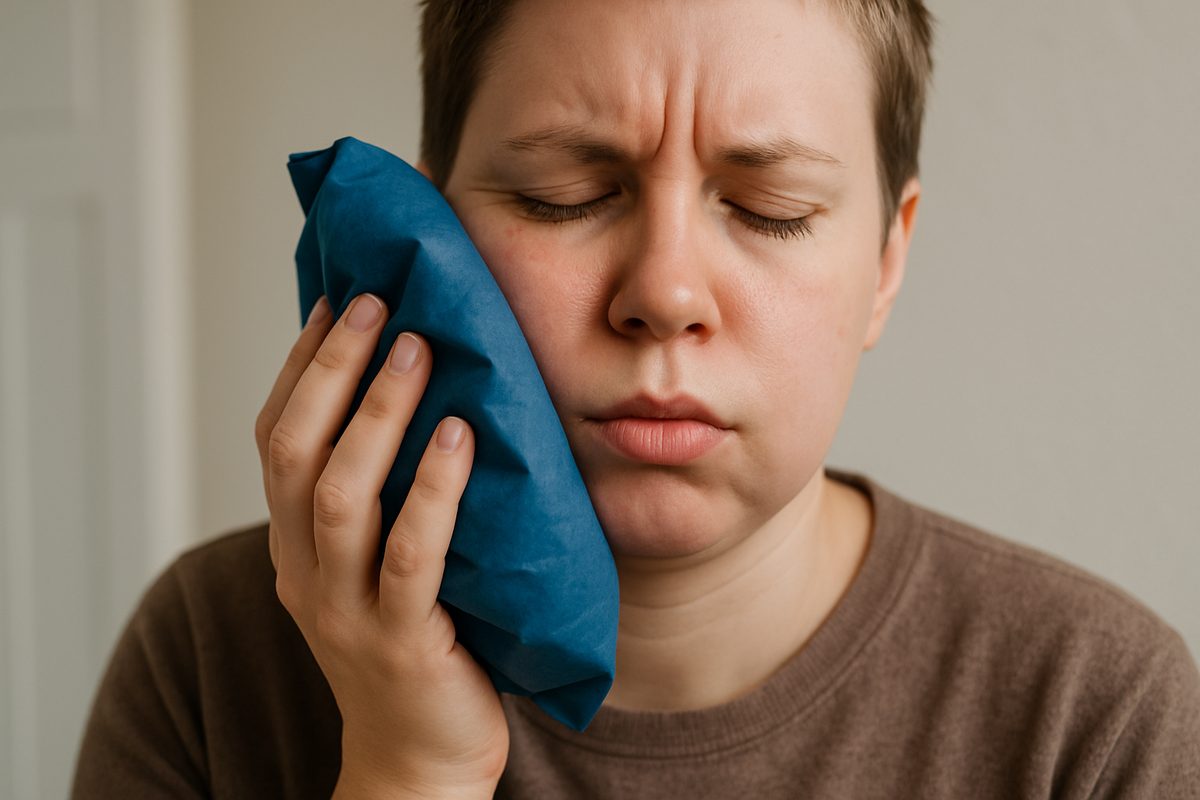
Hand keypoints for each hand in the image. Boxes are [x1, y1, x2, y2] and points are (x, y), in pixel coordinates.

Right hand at [254, 293, 507, 798]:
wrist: (417, 761)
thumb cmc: (416, 647)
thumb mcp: (375, 567)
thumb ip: (381, 500)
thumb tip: (422, 399)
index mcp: (294, 548)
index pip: (276, 441)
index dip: (301, 368)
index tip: (337, 301)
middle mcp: (303, 573)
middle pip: (295, 456)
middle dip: (330, 372)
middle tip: (375, 303)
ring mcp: (345, 611)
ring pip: (341, 498)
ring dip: (376, 416)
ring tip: (417, 348)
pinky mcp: (400, 642)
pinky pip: (411, 557)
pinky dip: (433, 491)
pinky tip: (458, 437)